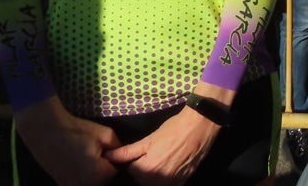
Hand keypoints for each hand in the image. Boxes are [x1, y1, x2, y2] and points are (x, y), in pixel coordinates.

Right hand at [14, 97, 120, 185]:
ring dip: (92, 173)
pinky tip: (76, 162)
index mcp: (98, 175)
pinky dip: (80, 176)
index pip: (116, 172)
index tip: (106, 150)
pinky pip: (78, 183)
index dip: (113, 160)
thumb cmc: (76, 130)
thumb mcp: (105, 134)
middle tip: (94, 152)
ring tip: (84, 156)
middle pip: (103, 180)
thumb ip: (118, 147)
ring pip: (91, 182)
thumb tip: (123, 155)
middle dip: (103, 168)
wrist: (47, 131)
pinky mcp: (62, 185)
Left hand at [105, 106, 220, 185]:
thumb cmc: (172, 129)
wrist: (199, 126)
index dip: (135, 160)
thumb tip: (108, 156)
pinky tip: (172, 165)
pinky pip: (170, 185)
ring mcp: (172, 182)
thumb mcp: (148, 139)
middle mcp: (158, 181)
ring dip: (155, 175)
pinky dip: (167, 179)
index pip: (131, 171)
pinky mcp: (183, 181)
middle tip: (153, 154)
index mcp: (146, 170)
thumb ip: (127, 152)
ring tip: (162, 159)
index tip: (142, 152)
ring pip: (155, 184)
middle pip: (142, 180)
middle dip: (144, 169)